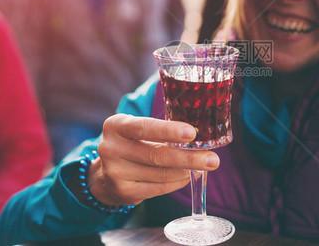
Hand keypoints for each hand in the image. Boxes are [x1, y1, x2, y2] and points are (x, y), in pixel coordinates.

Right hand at [88, 114, 219, 205]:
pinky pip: (158, 188)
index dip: (169, 131)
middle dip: (188, 157)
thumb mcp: (137, 129)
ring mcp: (115, 172)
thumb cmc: (132, 144)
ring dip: (186, 171)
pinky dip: (177, 182)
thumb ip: (161, 130)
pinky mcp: (124, 192)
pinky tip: (186, 176)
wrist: (105, 173)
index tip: (192, 133)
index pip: (144, 127)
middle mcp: (111, 148)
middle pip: (156, 154)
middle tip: (212, 159)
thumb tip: (198, 137)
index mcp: (116, 125)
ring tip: (203, 166)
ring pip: (161, 174)